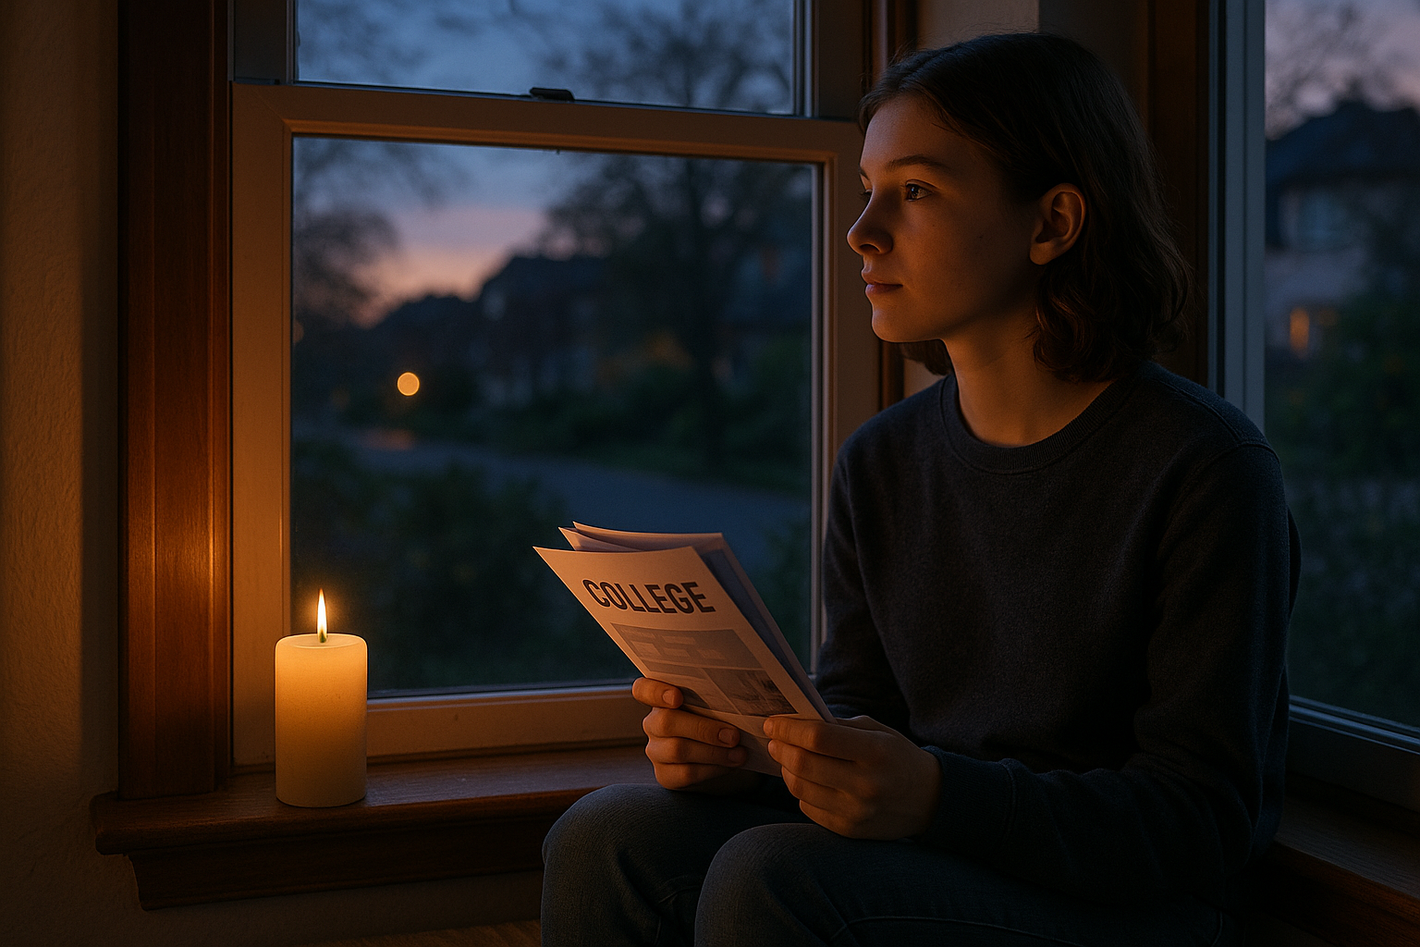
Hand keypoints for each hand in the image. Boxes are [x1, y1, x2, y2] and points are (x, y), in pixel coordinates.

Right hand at [632, 677, 759, 792]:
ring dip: (714, 752)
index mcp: (661, 698)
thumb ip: (716, 697)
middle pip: (666, 722)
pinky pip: (686, 772)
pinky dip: (713, 769)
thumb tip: (737, 695)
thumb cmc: (721, 719)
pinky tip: (730, 765)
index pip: (643, 689)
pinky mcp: (665, 775)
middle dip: (703, 729)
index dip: (655, 692)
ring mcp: (656, 750)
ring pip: (677, 750)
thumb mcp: (717, 704)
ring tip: (739, 753)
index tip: (677, 696)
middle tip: (733, 735)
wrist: (726, 753)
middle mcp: (653, 723)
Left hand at [764, 715, 940, 838]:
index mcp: (875, 751)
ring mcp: (857, 812)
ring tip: (788, 758)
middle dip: (780, 748)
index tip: (772, 722)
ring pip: (800, 789)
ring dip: (786, 770)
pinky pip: (808, 808)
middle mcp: (866, 784)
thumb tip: (794, 722)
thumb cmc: (896, 756)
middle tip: (774, 740)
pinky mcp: (850, 831)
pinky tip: (806, 779)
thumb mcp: (876, 731)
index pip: (818, 737)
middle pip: (803, 764)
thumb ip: (837, 726)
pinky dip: (801, 791)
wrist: (929, 799)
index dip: (788, 728)